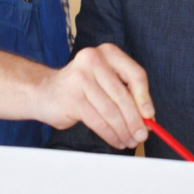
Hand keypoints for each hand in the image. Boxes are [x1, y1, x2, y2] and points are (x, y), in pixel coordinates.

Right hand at [36, 43, 154, 149]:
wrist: (43, 91)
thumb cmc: (79, 88)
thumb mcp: (105, 82)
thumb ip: (125, 94)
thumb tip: (148, 118)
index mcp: (108, 52)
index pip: (135, 75)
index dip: (145, 98)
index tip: (150, 116)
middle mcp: (94, 60)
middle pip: (123, 96)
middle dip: (135, 121)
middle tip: (142, 135)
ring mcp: (81, 78)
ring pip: (111, 111)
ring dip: (123, 131)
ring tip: (129, 140)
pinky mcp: (73, 98)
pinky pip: (98, 121)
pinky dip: (110, 134)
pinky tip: (116, 140)